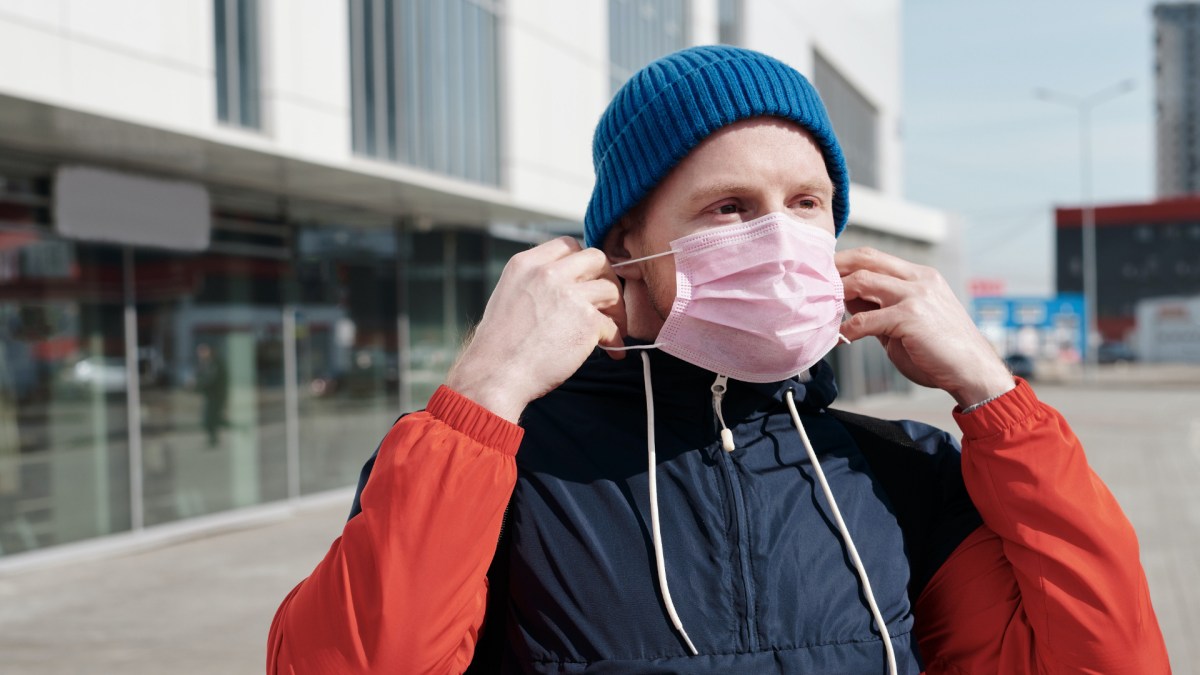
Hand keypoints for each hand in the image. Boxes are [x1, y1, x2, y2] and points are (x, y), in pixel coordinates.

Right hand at [445, 237, 626, 422]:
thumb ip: (536, 283)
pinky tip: (612, 351)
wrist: (495, 375)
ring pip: (610, 289)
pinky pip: (613, 326)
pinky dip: (616, 340)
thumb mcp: (509, 296)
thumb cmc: (499, 346)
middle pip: (596, 258)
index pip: (567, 245)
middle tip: (607, 300)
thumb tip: (568, 286)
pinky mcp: (586, 322)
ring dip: (616, 310)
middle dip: (607, 277)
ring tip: (613, 327)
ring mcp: (569, 295)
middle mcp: (548, 273)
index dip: (583, 263)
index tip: (587, 280)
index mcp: (526, 264)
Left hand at [836, 247, 1013, 408]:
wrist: (973, 371)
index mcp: (920, 276)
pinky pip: (866, 320)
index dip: (845, 263)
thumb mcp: (906, 322)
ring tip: (821, 308)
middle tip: (813, 282)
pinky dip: (847, 329)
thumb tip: (847, 300)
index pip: (875, 257)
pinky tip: (839, 337)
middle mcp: (919, 279)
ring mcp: (916, 295)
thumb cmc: (939, 351)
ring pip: (863, 280)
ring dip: (837, 293)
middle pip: (866, 258)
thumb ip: (880, 308)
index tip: (823, 275)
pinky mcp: (910, 316)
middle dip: (835, 267)